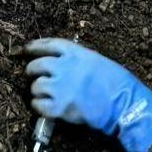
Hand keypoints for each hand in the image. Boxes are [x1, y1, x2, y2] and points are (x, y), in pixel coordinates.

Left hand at [25, 39, 151, 151]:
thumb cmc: (118, 84)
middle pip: (38, 65)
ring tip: (42, 94)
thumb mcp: (99, 62)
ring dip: (37, 90)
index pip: (49, 44)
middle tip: (32, 74)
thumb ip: (79, 60)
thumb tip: (63, 63)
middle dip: (32, 70)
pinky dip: (38, 106)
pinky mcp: (59, 107)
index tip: (27, 49)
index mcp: (77, 54)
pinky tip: (43, 106)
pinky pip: (38, 105)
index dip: (35, 46)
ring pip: (36, 86)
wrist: (124, 105)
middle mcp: (65, 67)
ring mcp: (61, 87)